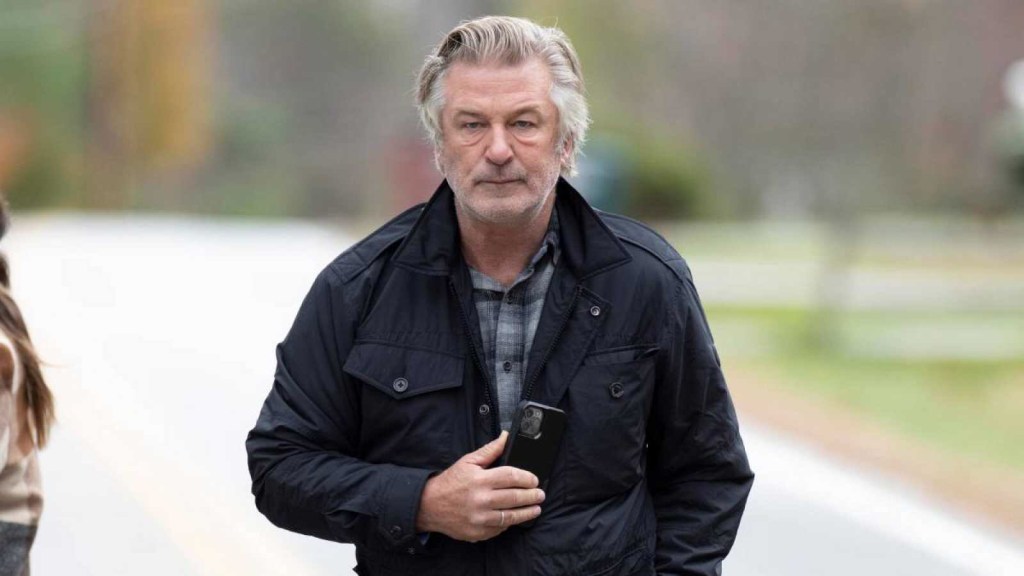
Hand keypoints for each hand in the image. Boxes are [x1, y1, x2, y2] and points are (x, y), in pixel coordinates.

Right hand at [415, 431, 544, 541]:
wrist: (429, 506)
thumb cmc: (450, 482)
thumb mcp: (468, 461)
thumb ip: (490, 450)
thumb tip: (506, 436)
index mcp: (480, 479)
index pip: (511, 477)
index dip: (527, 478)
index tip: (534, 480)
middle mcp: (481, 500)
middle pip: (515, 497)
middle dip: (532, 496)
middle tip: (540, 494)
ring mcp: (479, 519)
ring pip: (510, 516)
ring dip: (527, 512)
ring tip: (536, 509)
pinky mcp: (478, 532)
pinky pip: (500, 529)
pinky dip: (509, 523)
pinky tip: (515, 517)